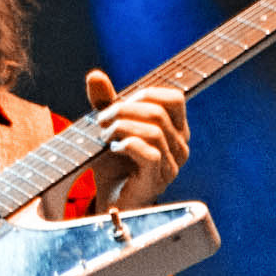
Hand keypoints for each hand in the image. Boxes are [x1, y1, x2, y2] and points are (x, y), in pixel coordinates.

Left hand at [87, 70, 188, 210]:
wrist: (110, 199)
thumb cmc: (114, 163)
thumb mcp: (109, 126)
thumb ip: (105, 100)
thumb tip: (95, 75)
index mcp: (175, 130)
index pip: (174, 99)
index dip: (145, 94)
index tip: (118, 104)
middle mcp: (180, 147)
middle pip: (158, 112)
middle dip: (122, 110)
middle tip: (100, 120)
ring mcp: (171, 166)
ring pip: (154, 131)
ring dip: (121, 127)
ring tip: (103, 135)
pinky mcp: (157, 181)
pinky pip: (150, 154)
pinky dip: (127, 145)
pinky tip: (114, 148)